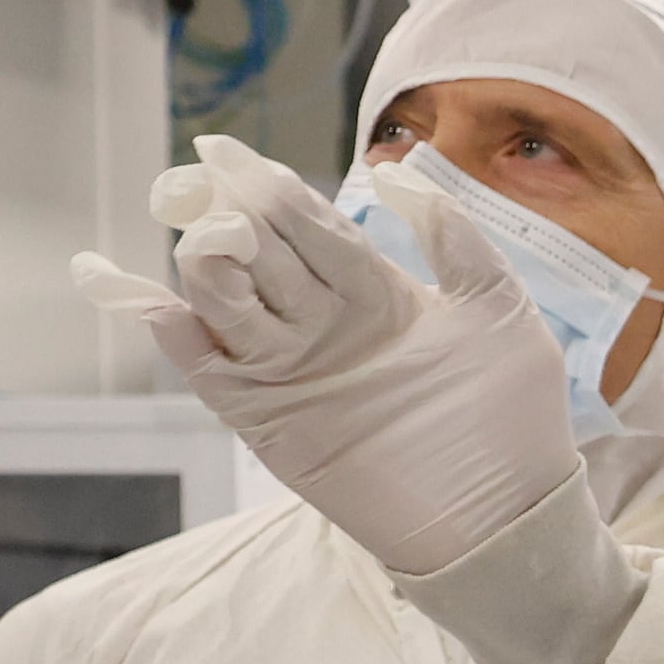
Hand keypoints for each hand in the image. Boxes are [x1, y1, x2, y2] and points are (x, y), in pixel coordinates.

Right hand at [70, 137, 585, 593]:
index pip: (302, 220)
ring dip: (204, 262)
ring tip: (210, 236)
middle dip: (223, 211)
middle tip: (198, 179)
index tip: (221, 150)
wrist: (507, 513)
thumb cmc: (516, 415)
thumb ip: (451, 235)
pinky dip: (165, 326)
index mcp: (372, 290)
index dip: (264, 184)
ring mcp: (288, 367)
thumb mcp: (497, 306)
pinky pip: (202, 364)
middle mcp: (321, 322)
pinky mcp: (263, 416)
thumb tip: (390, 172)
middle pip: (252, 248)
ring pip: (221, 296)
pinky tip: (148, 294)